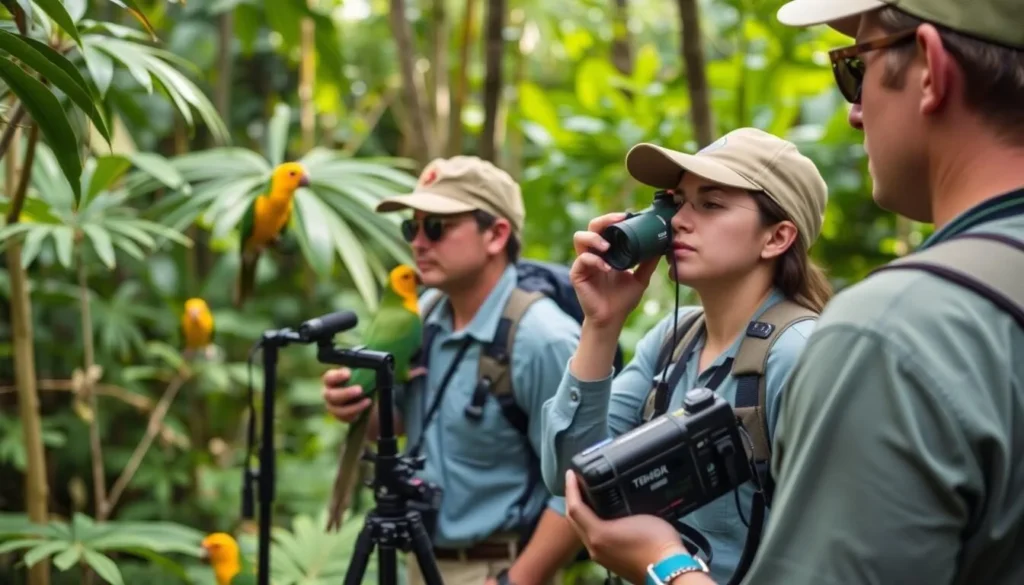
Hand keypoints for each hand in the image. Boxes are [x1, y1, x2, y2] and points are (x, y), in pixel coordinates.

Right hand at [321, 367, 370, 422]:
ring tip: (368, 401)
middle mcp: (329, 393)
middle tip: (359, 390)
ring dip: (354, 406)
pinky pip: (346, 418)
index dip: (337, 376)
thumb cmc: (363, 381)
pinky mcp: (342, 417)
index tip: (349, 374)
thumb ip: (359, 371)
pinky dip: (356, 413)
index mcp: (331, 380)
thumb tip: (367, 366)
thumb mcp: (361, 373)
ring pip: (338, 410)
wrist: (369, 397)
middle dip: (345, 393)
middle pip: (330, 396)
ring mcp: (333, 407)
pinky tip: (365, 407)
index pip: (328, 378)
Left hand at [564, 470, 688, 584]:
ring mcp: (600, 557)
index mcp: (598, 535)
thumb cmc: (657, 542)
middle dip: (572, 499)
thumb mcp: (638, 515)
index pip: (575, 508)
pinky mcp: (608, 561)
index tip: (571, 474)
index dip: (571, 488)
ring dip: (580, 513)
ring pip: (581, 530)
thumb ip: (620, 506)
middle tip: (576, 483)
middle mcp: (594, 547)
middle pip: (573, 520)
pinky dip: (589, 524)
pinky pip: (591, 538)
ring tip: (586, 496)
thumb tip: (615, 497)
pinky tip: (599, 516)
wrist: (668, 570)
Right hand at [571, 213, 661, 329]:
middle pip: (591, 227)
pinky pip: (582, 260)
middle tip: (618, 220)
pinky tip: (607, 267)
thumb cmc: (623, 299)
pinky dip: (594, 260)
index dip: (614, 219)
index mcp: (606, 252)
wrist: (612, 319)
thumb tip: (662, 245)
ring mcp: (584, 263)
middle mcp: (593, 254)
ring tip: (607, 246)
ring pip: (580, 238)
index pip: (606, 228)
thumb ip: (648, 262)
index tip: (629, 215)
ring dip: (594, 238)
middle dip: (604, 220)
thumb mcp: (641, 278)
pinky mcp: (577, 274)